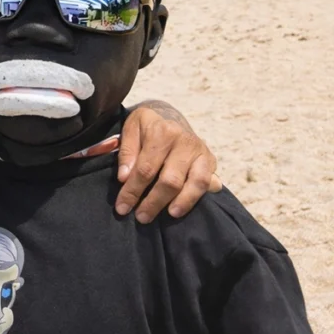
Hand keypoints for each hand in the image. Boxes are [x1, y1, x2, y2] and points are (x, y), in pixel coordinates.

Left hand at [114, 100, 220, 222]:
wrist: (170, 115)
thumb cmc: (146, 127)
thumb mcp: (130, 129)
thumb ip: (126, 152)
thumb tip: (124, 178)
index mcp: (162, 131)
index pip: (145, 169)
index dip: (132, 191)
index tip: (122, 207)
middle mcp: (184, 140)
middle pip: (169, 179)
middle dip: (154, 202)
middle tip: (141, 217)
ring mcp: (200, 151)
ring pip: (195, 182)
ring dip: (181, 202)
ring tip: (168, 215)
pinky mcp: (210, 160)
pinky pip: (206, 183)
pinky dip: (196, 197)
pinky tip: (183, 208)